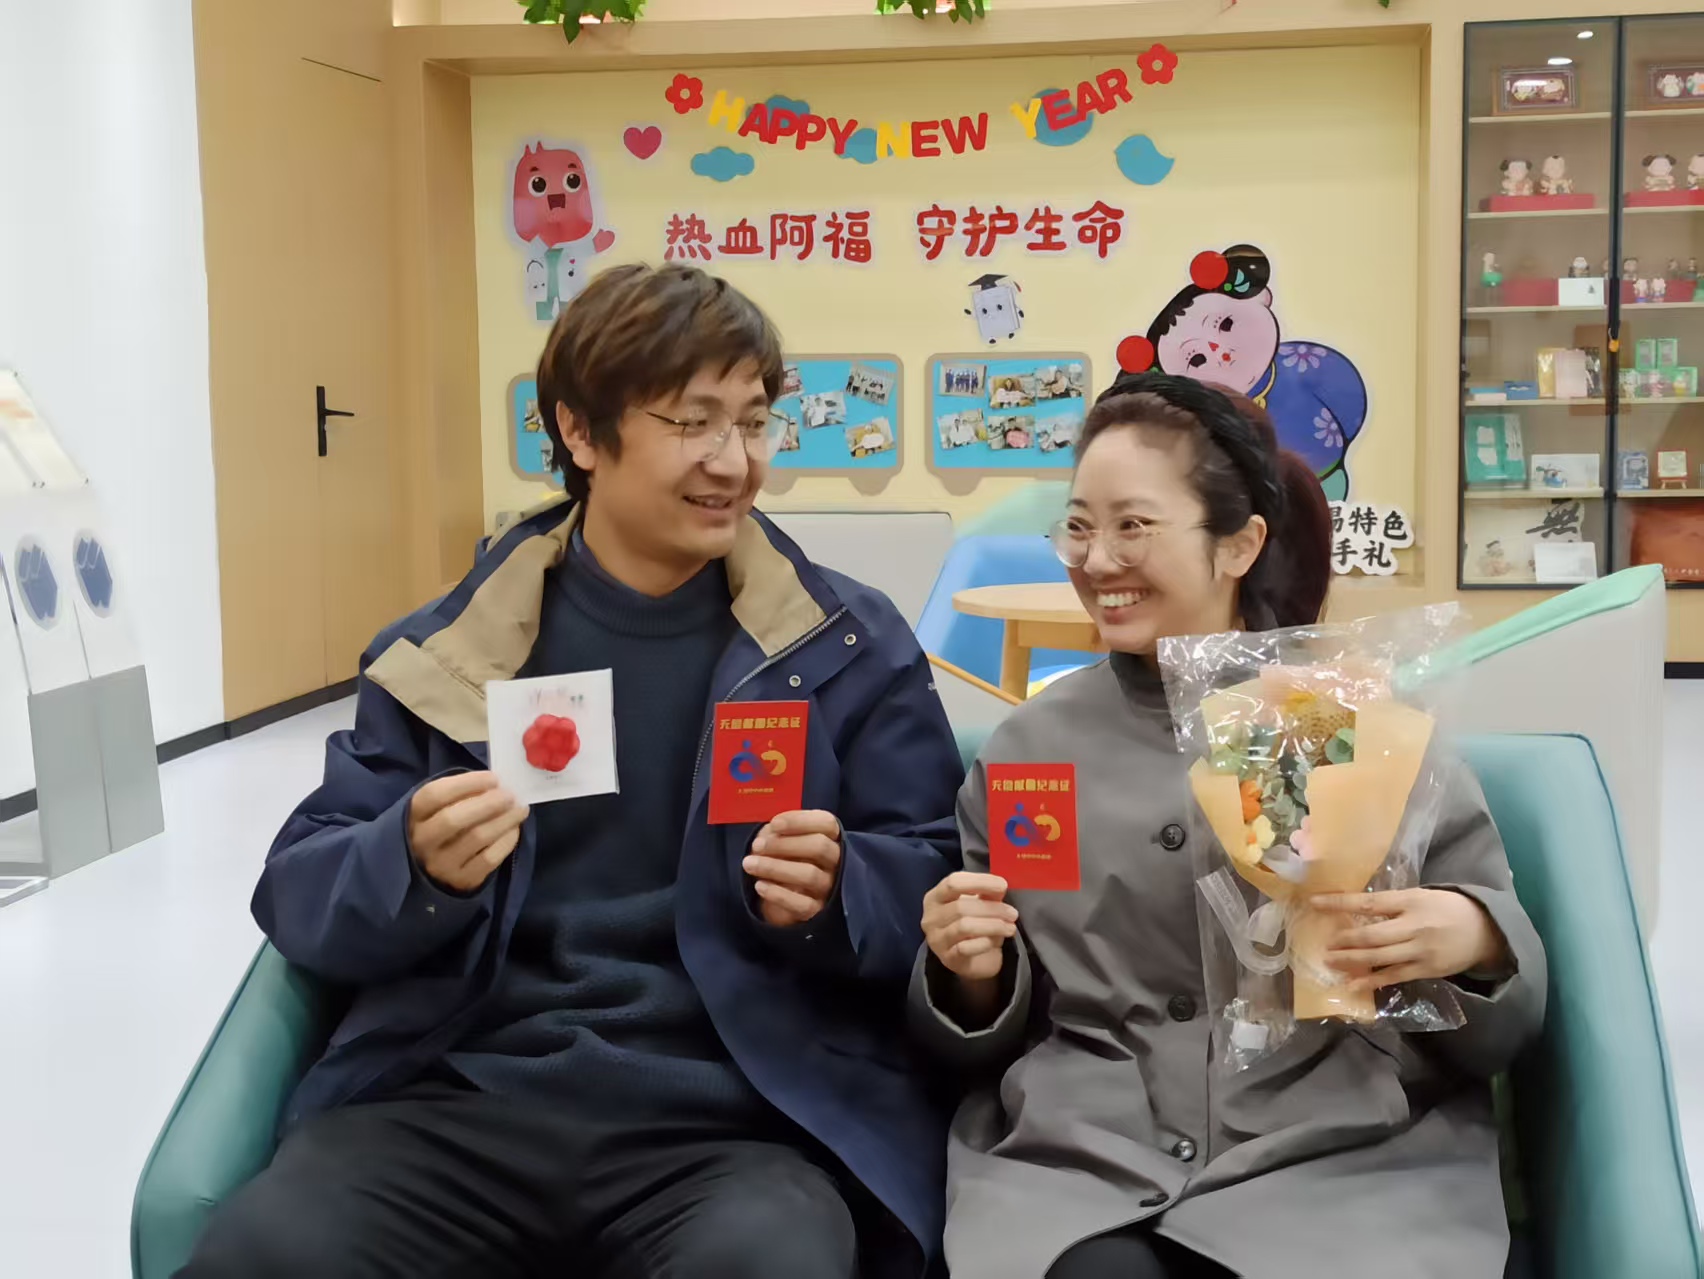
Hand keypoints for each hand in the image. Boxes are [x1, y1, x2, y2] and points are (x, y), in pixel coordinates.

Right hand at [407, 772, 528, 893]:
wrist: (434, 870)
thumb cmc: (443, 827)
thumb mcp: (440, 807)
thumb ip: (461, 793)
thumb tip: (497, 785)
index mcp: (413, 815)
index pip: (435, 794)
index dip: (467, 783)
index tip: (493, 778)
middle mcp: (422, 841)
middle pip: (453, 819)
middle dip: (487, 803)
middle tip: (510, 795)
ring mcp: (440, 864)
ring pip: (476, 838)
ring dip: (504, 820)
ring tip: (520, 809)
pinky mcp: (460, 880)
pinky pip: (488, 859)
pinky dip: (506, 841)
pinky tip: (513, 830)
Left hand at [743, 811, 841, 926]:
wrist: (780, 897)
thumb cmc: (783, 859)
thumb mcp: (780, 839)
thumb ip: (778, 832)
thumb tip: (772, 832)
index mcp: (830, 838)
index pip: (826, 823)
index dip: (800, 821)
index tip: (774, 824)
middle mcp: (835, 862)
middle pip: (819, 846)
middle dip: (784, 844)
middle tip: (757, 845)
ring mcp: (828, 888)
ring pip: (810, 875)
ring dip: (775, 867)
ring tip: (749, 864)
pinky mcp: (817, 911)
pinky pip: (803, 905)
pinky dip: (778, 894)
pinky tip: (759, 886)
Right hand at [922, 873, 1018, 982]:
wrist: (971, 959)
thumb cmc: (973, 924)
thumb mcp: (978, 904)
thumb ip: (986, 894)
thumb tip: (1000, 887)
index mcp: (935, 897)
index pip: (953, 882)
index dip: (980, 881)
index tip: (1003, 886)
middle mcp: (931, 917)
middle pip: (961, 906)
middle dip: (993, 908)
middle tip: (1013, 913)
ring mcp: (936, 939)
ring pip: (965, 926)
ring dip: (993, 925)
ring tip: (1010, 927)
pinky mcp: (947, 958)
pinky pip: (966, 948)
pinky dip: (984, 943)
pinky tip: (995, 942)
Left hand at [1316, 888, 1509, 991]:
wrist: (1485, 931)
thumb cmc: (1448, 908)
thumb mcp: (1421, 895)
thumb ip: (1393, 903)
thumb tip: (1356, 907)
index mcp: (1410, 901)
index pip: (1368, 902)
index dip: (1340, 903)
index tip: (1315, 903)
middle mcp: (1413, 926)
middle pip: (1371, 935)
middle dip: (1344, 941)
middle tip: (1325, 944)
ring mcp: (1419, 950)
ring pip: (1379, 957)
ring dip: (1351, 960)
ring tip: (1330, 961)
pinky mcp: (1425, 969)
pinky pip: (1394, 976)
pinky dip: (1371, 981)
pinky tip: (1353, 984)